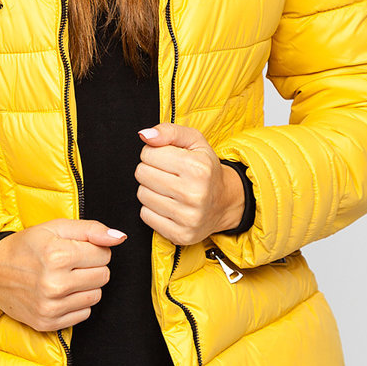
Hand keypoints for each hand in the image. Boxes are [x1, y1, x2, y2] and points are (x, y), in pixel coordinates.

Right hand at [0, 220, 126, 330]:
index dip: (94, 250)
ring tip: (65, 278)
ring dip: (86, 286)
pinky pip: (84, 314)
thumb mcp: (56, 228)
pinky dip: (77, 303)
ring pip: (96, 296)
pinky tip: (61, 293)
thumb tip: (119, 238)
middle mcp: (55, 283)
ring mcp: (51, 306)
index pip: (104, 255)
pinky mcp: (48, 322)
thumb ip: (91, 229)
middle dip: (92, 267)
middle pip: (103, 276)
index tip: (77, 249)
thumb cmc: (27, 246)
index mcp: (57, 255)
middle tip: (71, 263)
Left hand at [134, 124, 244, 244]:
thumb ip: (168, 131)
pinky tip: (167, 204)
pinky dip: (152, 208)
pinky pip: (145, 215)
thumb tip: (144, 135)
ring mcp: (187, 218)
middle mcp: (194, 194)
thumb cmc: (205, 168)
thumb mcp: (194, 141)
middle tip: (166, 173)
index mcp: (197, 168)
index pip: (148, 153)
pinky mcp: (180, 235)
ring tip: (168, 188)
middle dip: (149, 169)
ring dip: (150, 189)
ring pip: (142, 195)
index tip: (166, 158)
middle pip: (141, 174)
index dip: (153, 153)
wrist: (225, 201)